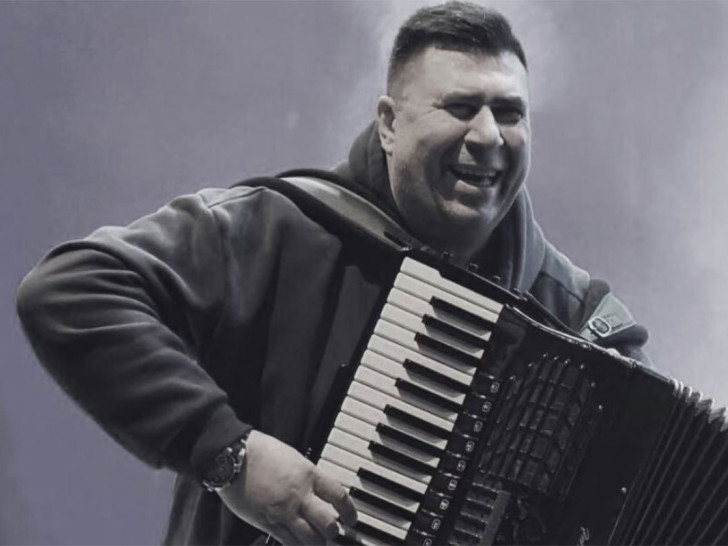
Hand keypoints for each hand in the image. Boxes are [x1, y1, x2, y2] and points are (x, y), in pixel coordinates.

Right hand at [217, 430, 356, 543]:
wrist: (234, 457)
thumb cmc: (261, 451)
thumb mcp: (293, 457)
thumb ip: (307, 476)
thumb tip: (316, 490)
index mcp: (309, 474)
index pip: (339, 496)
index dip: (350, 511)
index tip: (352, 520)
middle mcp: (300, 495)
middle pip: (328, 524)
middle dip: (333, 532)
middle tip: (333, 533)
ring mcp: (283, 511)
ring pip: (310, 539)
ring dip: (317, 542)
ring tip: (317, 541)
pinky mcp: (267, 523)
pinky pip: (288, 542)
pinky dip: (296, 545)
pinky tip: (298, 543)